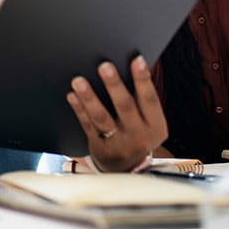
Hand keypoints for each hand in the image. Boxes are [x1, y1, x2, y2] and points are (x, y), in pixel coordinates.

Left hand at [66, 56, 167, 171]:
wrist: (126, 168)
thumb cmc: (137, 132)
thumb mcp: (148, 121)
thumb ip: (141, 99)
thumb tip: (129, 64)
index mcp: (155, 126)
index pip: (150, 99)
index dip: (143, 79)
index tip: (136, 59)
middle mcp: (139, 136)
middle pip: (125, 107)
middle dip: (114, 85)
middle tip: (104, 66)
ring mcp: (119, 144)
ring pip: (102, 118)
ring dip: (90, 97)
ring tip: (79, 80)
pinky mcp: (100, 148)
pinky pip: (87, 126)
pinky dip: (79, 110)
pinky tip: (72, 96)